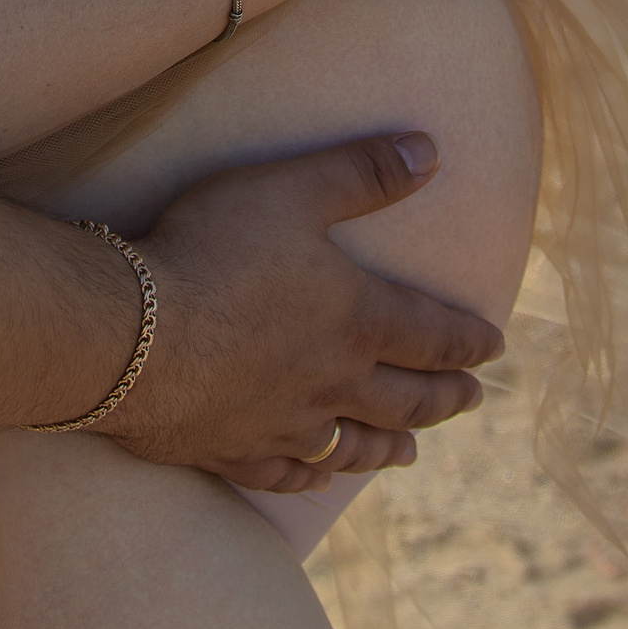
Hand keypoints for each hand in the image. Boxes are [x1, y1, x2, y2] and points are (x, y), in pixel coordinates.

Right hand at [107, 132, 499, 489]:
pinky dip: (314, 477)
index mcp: (358, 320)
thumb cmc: (213, 249)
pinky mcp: (234, 451)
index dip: (469, 342)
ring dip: (389, 447)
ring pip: (355, 445)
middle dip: (445, 399)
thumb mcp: (292, 188)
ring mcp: (285, 424)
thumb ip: (362, 172)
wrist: (133, 334)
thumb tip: (430, 151)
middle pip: (407, 400)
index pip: (433, 336)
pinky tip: (320, 476)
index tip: (494, 350)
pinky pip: (288, 473)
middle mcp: (333, 382)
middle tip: (472, 401)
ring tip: (410, 453)